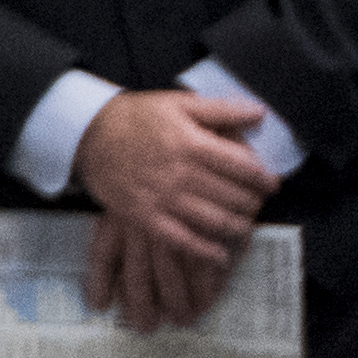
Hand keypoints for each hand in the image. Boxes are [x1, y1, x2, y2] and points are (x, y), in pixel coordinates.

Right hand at [76, 90, 278, 331]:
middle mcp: (181, 173)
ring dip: (237, 227)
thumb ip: (222, 109)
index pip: (244, 168)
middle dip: (253, 203)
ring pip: (215, 221)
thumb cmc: (136, 117)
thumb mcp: (179, 103)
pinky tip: (220, 253)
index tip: (271, 184)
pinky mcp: (145, 217)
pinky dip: (206, 251)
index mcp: (193, 143)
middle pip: (234, 197)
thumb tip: (260, 113)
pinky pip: (183, 240)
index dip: (264, 179)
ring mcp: (163, 198)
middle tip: (256, 204)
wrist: (87, 134)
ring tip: (244, 225)